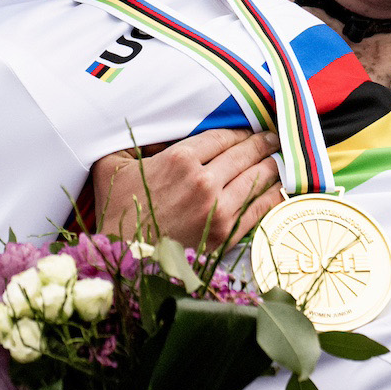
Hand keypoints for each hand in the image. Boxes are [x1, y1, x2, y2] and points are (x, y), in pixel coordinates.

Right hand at [92, 129, 282, 250]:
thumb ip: (136, 142)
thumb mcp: (112, 164)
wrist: (122, 259)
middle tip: (272, 137)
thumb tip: (159, 132)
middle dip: (262, 143)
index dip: (239, 132)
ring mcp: (218, 209)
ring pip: (258, 177)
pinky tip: (277, 188)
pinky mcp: (227, 234)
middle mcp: (203, 181)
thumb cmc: (117, 210)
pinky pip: (261, 207)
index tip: (248, 130)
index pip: (223, 136)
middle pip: (245, 153)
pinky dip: (273, 195)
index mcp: (178, 159)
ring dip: (272, 165)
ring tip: (278, 160)